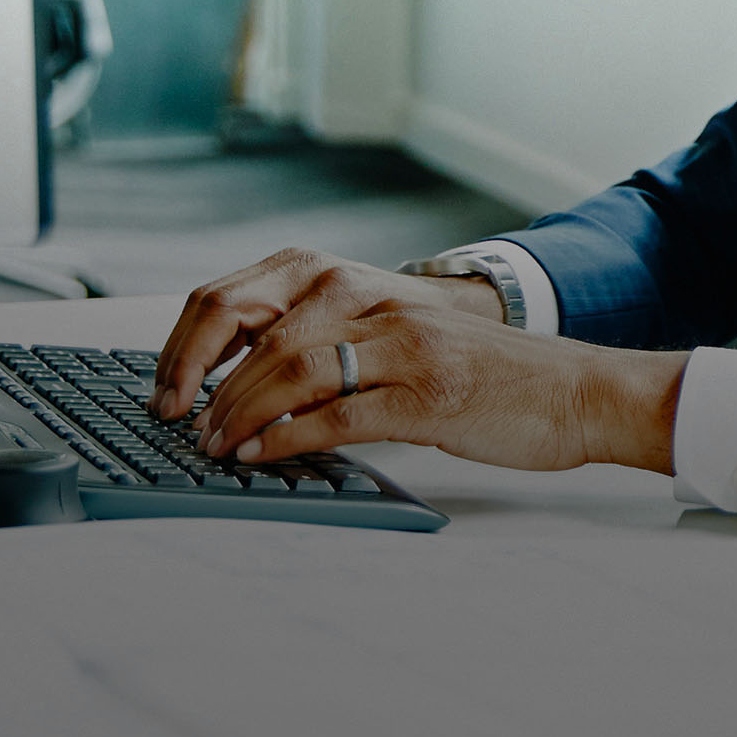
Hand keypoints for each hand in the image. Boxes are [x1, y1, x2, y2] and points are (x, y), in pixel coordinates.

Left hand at [152, 249, 683, 475]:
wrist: (571, 390)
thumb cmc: (479, 371)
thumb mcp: (394, 336)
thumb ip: (327, 342)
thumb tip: (240, 381)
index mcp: (355, 281)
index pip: (238, 293)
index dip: (186, 343)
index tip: (165, 388)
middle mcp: (372, 299)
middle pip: (253, 325)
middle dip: (198, 379)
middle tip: (178, 423)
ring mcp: (401, 345)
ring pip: (287, 366)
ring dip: (236, 412)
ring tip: (215, 447)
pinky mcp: (427, 395)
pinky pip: (338, 413)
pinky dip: (287, 437)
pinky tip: (261, 455)